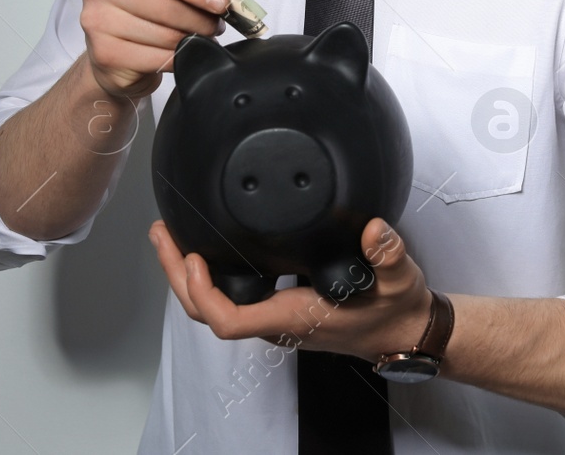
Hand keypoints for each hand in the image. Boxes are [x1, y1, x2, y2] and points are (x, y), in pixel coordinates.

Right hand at [79, 0, 242, 101]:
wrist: (116, 52)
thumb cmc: (145, 9)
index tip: (221, 1)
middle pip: (162, 4)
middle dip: (199, 18)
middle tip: (217, 25)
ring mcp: (96, 20)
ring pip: (162, 33)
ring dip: (192, 39)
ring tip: (200, 38)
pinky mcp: (103, 53)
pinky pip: (154, 58)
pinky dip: (177, 58)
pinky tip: (182, 54)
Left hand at [148, 216, 432, 361]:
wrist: (403, 332)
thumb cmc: (395, 310)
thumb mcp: (399, 279)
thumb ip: (388, 254)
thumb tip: (375, 231)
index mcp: (294, 317)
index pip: (230, 320)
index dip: (203, 292)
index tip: (195, 257)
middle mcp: (276, 323)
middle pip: (207, 314)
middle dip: (177, 276)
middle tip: (161, 233)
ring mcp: (273, 318)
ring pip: (214, 308)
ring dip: (187, 276)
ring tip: (171, 237)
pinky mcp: (277, 309)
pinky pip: (230, 299)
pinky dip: (209, 276)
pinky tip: (207, 249)